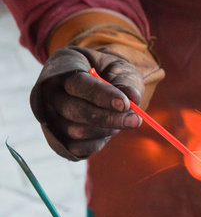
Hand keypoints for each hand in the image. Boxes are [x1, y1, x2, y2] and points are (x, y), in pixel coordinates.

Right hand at [30, 46, 144, 158]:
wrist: (97, 82)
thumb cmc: (107, 72)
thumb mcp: (119, 68)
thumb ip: (125, 81)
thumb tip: (133, 98)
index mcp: (63, 68)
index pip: (78, 84)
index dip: (101, 95)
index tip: (125, 104)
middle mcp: (49, 93)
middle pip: (74, 110)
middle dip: (108, 118)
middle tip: (135, 120)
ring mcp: (50, 117)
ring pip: (76, 131)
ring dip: (106, 129)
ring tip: (123, 120)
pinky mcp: (57, 138)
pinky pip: (77, 148)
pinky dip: (98, 142)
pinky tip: (109, 130)